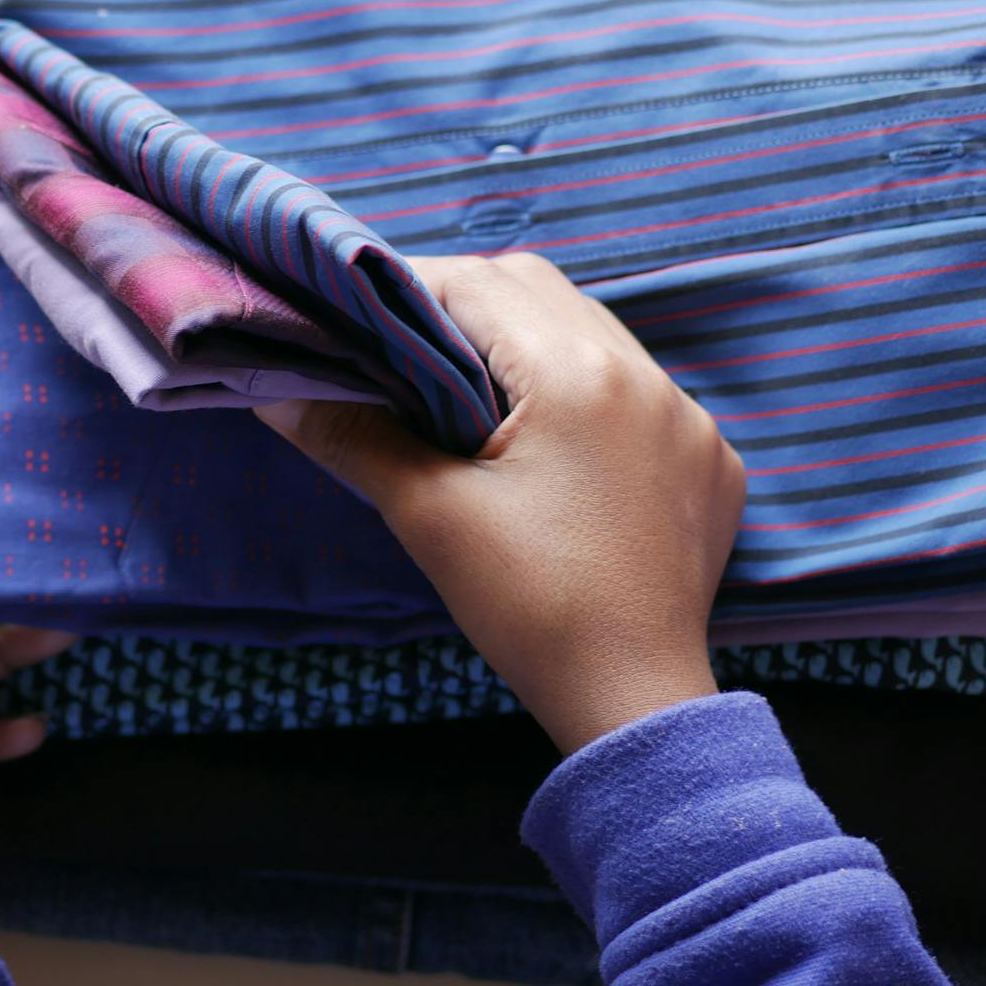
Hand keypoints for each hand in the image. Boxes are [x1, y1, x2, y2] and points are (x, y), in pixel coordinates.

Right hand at [257, 253, 743, 754]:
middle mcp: (643, 376)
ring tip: (475, 392)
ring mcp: (687, 416)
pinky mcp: (708, 458)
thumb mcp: (429, 515)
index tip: (360, 315)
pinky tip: (552, 444)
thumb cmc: (527, 606)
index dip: (408, 288)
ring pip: (594, 332)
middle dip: (469, 304)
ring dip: (530, 342)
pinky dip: (587, 391)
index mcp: (575, 374)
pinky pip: (639, 389)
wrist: (633, 700)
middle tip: (409, 348)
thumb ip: (353, 436)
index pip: (478, 284)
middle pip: (540, 290)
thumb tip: (276, 389)